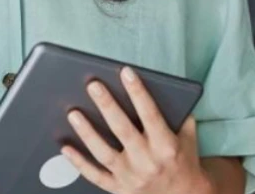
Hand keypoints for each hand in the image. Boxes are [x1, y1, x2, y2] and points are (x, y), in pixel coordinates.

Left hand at [62, 67, 212, 193]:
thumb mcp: (189, 137)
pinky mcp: (119, 189)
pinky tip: (65, 147)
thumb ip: (179, 114)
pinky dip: (79, 162)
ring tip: (73, 113)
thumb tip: (162, 86)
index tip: (125, 72)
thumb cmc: (184, 161)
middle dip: (107, 106)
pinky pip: (95, 176)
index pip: (150, 114)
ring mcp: (131, 177)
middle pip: (123, 130)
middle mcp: (148, 162)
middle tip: (93, 85)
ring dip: (87, 132)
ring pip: (104, 153)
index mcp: (166, 146)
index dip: (138, 92)